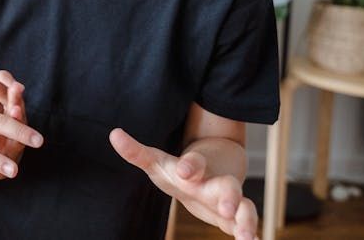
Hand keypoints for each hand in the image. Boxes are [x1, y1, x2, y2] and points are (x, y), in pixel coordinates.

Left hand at [109, 128, 257, 239]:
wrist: (215, 168)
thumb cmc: (180, 170)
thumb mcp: (158, 162)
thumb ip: (136, 152)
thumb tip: (113, 134)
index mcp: (195, 169)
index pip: (194, 163)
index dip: (190, 166)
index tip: (185, 172)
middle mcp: (215, 183)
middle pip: (227, 186)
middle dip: (228, 196)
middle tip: (225, 207)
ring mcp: (229, 200)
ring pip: (245, 207)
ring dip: (246, 220)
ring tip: (246, 236)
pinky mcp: (235, 217)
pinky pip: (246, 225)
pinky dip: (250, 234)